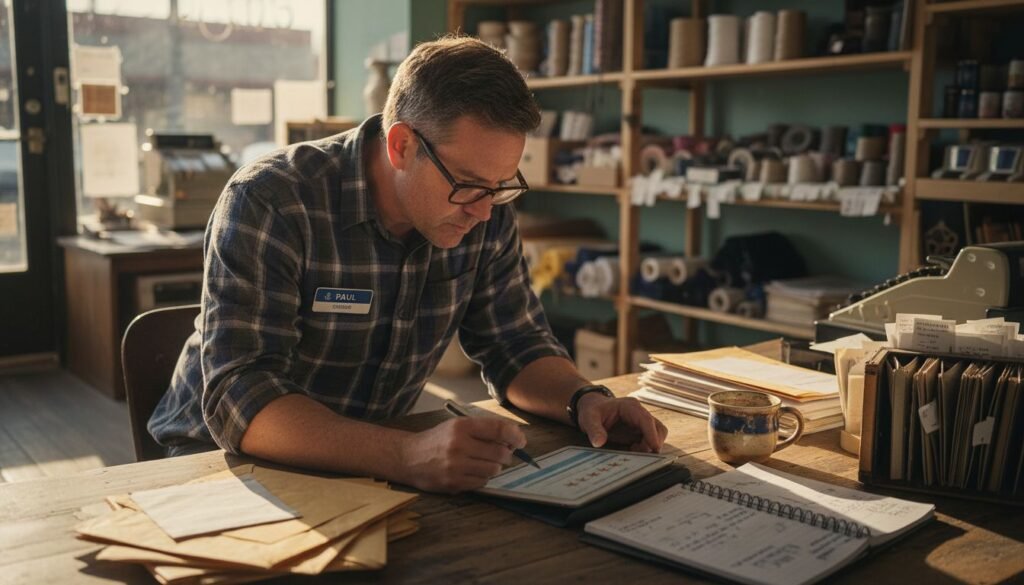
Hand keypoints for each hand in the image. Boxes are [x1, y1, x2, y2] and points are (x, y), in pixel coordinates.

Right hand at [398, 417, 526, 493]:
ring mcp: (456, 466)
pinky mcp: (453, 483)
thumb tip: (513, 437)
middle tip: (503, 454)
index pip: (498, 429)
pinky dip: (483, 478)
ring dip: (495, 467)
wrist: (409, 457)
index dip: (515, 435)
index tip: (521, 441)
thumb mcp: (457, 425)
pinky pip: (481, 482)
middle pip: (500, 452)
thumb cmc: (437, 439)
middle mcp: (459, 445)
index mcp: (461, 426)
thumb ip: (483, 429)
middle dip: (506, 454)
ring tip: (486, 462)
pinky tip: (473, 471)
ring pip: (493, 470)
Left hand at [576, 394, 667, 452]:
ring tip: (632, 451)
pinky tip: (631, 451)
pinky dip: (645, 448)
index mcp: (630, 406)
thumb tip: (598, 443)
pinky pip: (650, 440)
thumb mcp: (588, 418)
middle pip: (657, 428)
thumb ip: (594, 430)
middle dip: (653, 443)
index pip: (646, 420)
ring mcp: (641, 422)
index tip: (654, 448)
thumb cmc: (592, 410)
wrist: (592, 407)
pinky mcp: (639, 431)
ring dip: (650, 446)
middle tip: (637, 453)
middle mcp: (639, 413)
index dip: (652, 435)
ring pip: (657, 434)